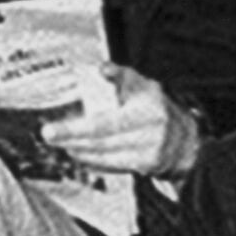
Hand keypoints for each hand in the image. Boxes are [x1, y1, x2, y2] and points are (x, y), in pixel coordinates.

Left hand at [44, 62, 193, 180]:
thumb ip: (122, 77)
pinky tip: (79, 154)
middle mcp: (149, 133)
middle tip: (49, 134)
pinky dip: (92, 161)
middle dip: (71, 138)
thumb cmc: (157, 108)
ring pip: (104, 155)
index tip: (53, 129)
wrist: (186, 140)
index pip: (105, 123)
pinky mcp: (145, 167)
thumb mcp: (144, 86)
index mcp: (147, 109)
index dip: (77, 128)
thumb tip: (101, 69)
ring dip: (79, 150)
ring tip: (62, 143)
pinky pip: (112, 166)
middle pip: (101, 140)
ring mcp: (148, 152)